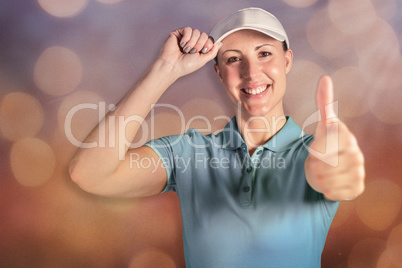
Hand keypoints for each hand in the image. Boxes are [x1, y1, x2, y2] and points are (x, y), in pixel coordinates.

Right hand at [157, 27, 220, 77]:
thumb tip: (220, 43)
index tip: (202, 52)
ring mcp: (186, 37)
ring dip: (192, 43)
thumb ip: (213, 52)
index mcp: (200, 48)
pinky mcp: (178, 33)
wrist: (172, 66)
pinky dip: (186, 37)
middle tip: (192, 52)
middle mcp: (193, 41)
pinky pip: (188, 29)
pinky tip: (182, 44)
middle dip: (200, 45)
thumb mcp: (203, 60)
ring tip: (185, 50)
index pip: (209, 39)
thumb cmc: (185, 65)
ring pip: (196, 31)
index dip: (207, 45)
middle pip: (204, 35)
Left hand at [305, 75, 364, 200]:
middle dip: (314, 165)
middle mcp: (357, 154)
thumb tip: (325, 77)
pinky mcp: (357, 188)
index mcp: (347, 137)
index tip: (318, 147)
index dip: (313, 150)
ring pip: (324, 180)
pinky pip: (332, 193)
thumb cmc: (326, 145)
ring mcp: (359, 172)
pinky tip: (331, 183)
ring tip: (325, 172)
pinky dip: (326, 190)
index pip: (318, 148)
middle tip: (320, 162)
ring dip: (319, 178)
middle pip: (319, 165)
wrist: (333, 169)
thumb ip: (324, 103)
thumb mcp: (323, 125)